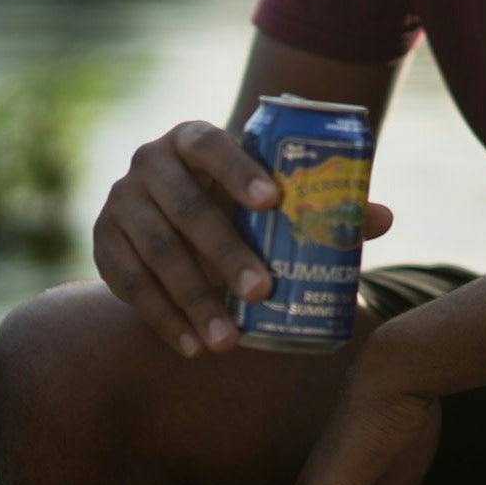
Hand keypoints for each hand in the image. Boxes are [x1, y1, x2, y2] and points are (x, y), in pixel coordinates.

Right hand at [92, 119, 394, 356]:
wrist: (176, 214)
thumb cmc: (241, 200)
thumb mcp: (273, 195)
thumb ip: (324, 202)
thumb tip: (383, 217)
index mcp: (193, 137)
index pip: (214, 145)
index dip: (242, 171)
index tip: (276, 202)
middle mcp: (148, 161)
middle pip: (186, 208)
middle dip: (225, 253)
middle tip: (263, 290)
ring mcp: (120, 202)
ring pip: (156, 253)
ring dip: (193, 300)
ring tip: (230, 340)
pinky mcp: (101, 243)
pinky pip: (128, 286)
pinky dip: (162, 320)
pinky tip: (193, 347)